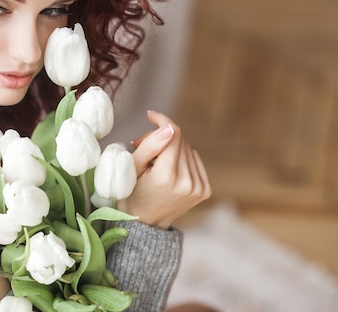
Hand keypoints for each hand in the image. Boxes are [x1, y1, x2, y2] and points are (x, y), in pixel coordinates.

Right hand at [119, 110, 210, 228]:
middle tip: (144, 146)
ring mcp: (198, 187)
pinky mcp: (205, 189)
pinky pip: (194, 160)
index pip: (173, 133)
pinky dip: (183, 159)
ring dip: (172, 147)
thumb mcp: (132, 167)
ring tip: (156, 160)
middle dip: (163, 137)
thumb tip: (169, 128)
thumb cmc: (133, 192)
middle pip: (180, 140)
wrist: (146, 222)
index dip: (162, 120)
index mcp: (166, 176)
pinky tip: (171, 168)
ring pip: (188, 148)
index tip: (150, 116)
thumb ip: (150, 145)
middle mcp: (187, 182)